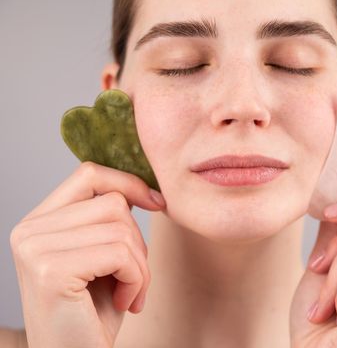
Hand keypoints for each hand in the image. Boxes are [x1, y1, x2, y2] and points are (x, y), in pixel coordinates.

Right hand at [9, 162, 165, 347]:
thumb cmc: (95, 311)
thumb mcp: (103, 254)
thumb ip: (110, 219)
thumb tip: (147, 187)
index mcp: (40, 221)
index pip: (89, 174)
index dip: (128, 183)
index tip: (157, 202)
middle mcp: (29, 230)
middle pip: (113, 203)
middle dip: (139, 241)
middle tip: (135, 277)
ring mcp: (35, 249)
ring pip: (121, 227)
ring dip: (140, 265)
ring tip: (129, 293)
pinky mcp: (50, 271)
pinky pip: (121, 254)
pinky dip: (137, 280)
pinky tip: (126, 303)